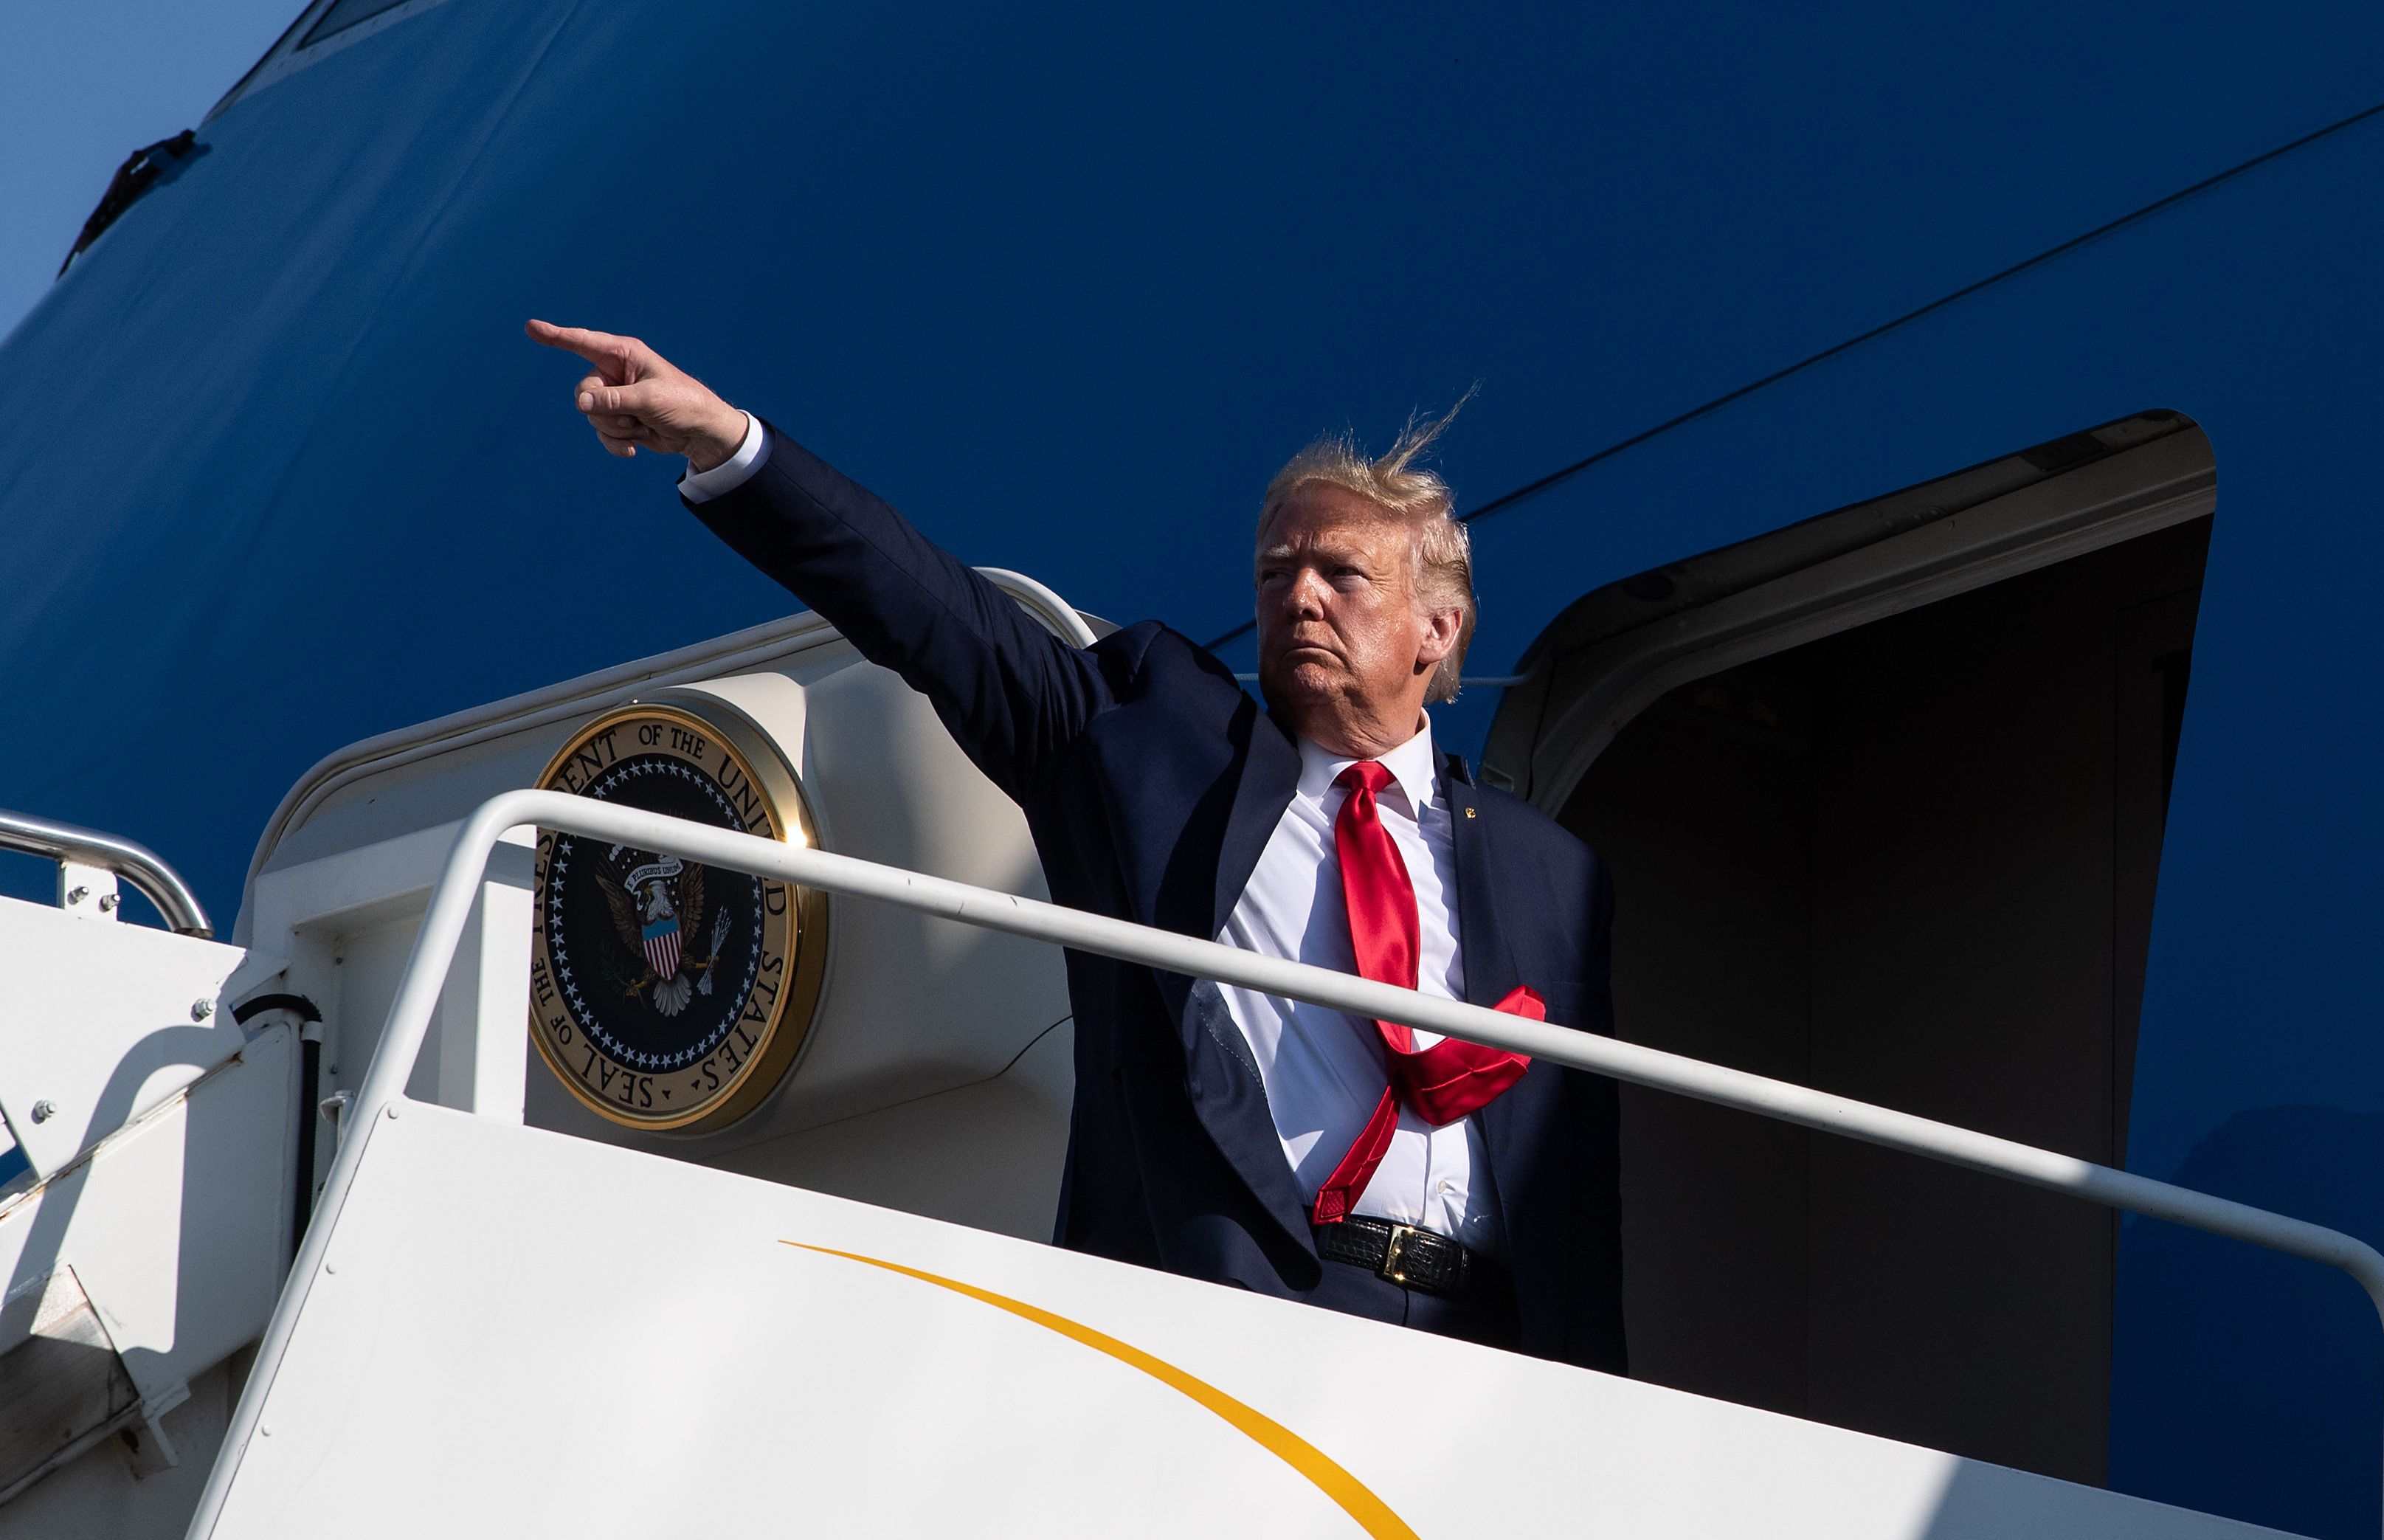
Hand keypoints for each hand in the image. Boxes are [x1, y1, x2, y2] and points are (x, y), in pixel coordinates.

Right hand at [525, 319, 747, 470]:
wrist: (700, 433)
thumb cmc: (683, 405)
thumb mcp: (649, 400)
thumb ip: (613, 400)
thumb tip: (581, 402)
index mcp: (624, 354)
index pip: (583, 342)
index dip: (556, 336)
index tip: (531, 327)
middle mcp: (615, 372)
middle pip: (584, 391)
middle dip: (606, 411)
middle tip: (634, 416)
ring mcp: (615, 397)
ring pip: (591, 415)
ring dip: (616, 427)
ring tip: (643, 425)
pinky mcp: (618, 418)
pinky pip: (601, 432)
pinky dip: (616, 442)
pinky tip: (636, 446)